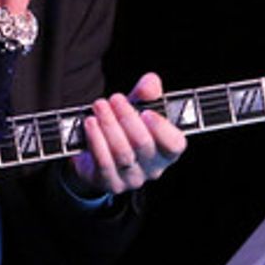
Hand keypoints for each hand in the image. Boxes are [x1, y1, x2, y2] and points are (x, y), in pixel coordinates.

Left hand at [66, 72, 186, 197]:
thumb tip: (151, 81)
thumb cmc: (123, 130)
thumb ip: (146, 95)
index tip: (147, 111)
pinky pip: (103, 162)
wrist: (94, 157)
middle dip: (127, 118)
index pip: (174, 144)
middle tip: (114, 99)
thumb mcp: (136, 110)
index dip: (161, 128)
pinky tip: (90, 123)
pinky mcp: (110, 183)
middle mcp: (153, 168)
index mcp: (167, 151)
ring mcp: (132, 179)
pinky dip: (96, 140)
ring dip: (109, 125)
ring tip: (99, 106)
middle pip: (143, 144)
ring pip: (122, 153)